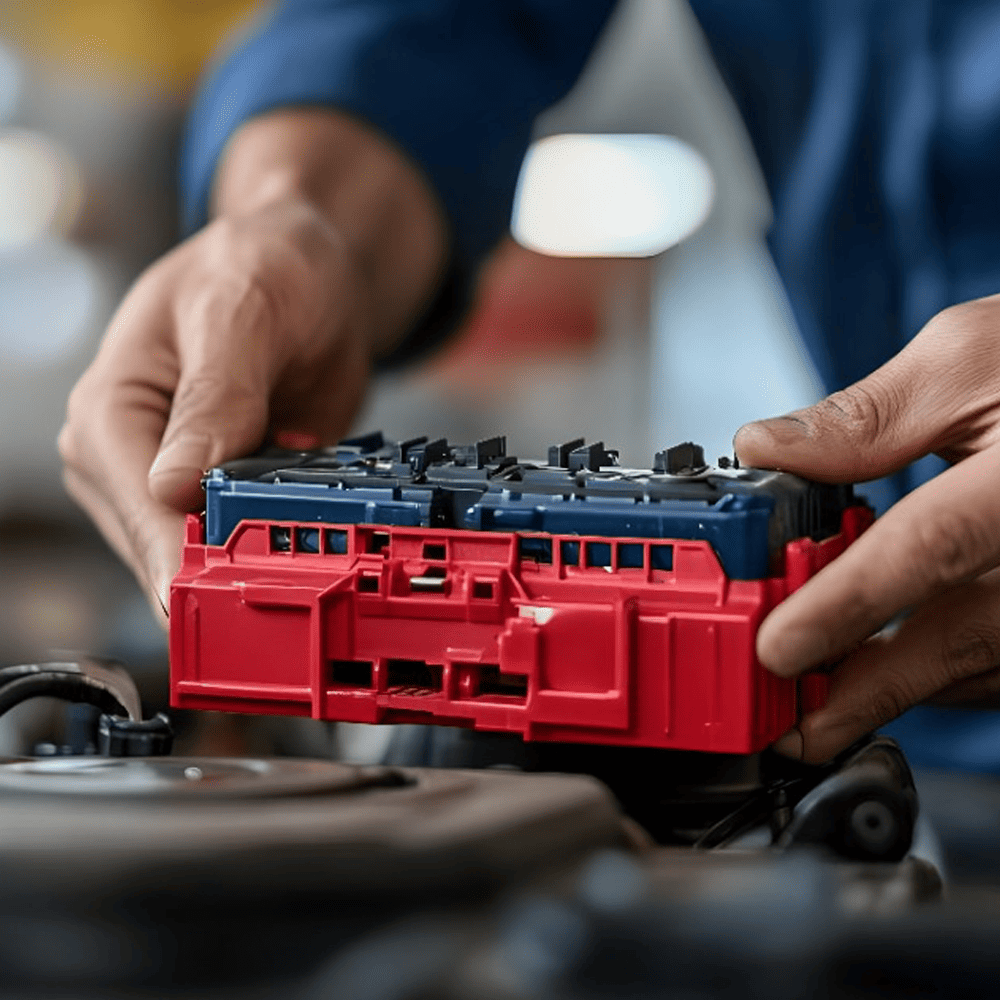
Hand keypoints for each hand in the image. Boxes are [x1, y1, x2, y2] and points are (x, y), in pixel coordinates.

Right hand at [58, 111, 445, 623]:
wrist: (313, 272)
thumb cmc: (265, 266)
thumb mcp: (241, 310)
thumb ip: (215, 395)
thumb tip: (176, 484)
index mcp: (111, 412)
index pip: (143, 508)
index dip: (194, 558)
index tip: (250, 591)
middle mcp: (131, 461)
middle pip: (173, 553)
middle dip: (239, 574)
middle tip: (310, 585)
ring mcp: (180, 488)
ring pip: (214, 560)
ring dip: (272, 566)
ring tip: (328, 558)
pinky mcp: (229, 500)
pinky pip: (257, 544)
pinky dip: (293, 549)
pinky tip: (328, 540)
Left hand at [735, 295, 999, 762]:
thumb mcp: (971, 357)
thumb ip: (868, 416)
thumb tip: (769, 449)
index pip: (932, 546)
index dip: (849, 604)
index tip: (778, 649)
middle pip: (959, 638)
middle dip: (861, 690)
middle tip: (783, 728)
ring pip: (976, 664)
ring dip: (888, 684)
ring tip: (808, 695)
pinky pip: (996, 663)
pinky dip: (931, 667)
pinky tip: (873, 660)